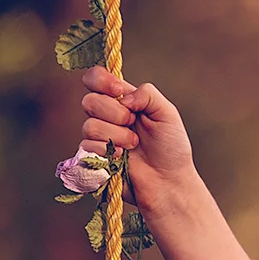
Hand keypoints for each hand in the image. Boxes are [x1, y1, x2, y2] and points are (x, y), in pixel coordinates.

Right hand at [80, 65, 197, 212]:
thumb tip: (122, 96)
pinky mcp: (93, 156)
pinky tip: (121, 157)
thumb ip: (147, 94)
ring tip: (133, 145)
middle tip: (133, 124)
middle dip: (115, 113)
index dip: (100, 80)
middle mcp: (108, 115)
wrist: (168, 181)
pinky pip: (86, 146)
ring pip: (89, 125)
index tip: (118, 90)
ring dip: (116, 135)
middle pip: (89, 100)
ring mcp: (99, 136)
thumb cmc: (171, 147)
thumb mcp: (167, 113)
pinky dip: (107, 150)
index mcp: (124, 100)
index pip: (95, 78)